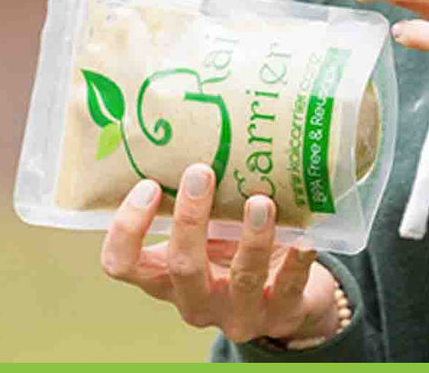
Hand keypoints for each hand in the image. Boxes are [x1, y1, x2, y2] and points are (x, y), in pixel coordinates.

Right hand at [100, 163, 340, 345]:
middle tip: (201, 171)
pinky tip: (306, 238)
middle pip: (181, 268)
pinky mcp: (281, 313)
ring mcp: (239, 311)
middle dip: (190, 219)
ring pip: (240, 280)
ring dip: (251, 239)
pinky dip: (297, 261)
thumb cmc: (236, 251)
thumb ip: (198, 196)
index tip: (147, 185)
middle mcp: (197, 299)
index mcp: (167, 276)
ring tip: (261, 201)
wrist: (288, 299)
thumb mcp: (209, 229)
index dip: (126, 230)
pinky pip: (289, 288)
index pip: (122, 264)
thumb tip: (196, 115)